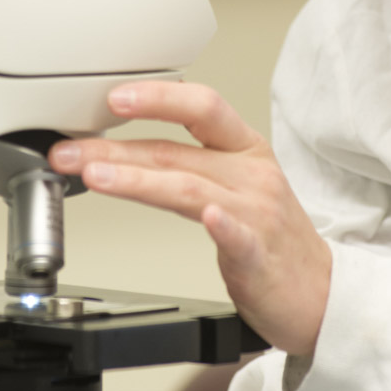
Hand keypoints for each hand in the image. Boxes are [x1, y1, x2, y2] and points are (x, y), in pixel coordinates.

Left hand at [49, 80, 331, 356]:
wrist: (322, 293)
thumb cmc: (270, 238)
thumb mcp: (233, 186)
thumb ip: (184, 166)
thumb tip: (119, 151)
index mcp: (243, 150)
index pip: (200, 106)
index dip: (158, 97)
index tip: (114, 96)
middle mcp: (250, 173)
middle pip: (175, 150)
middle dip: (113, 147)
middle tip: (69, 151)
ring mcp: (257, 212)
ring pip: (190, 187)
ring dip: (138, 180)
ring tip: (96, 176)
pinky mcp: (259, 254)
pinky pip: (238, 234)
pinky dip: (220, 223)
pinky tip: (208, 218)